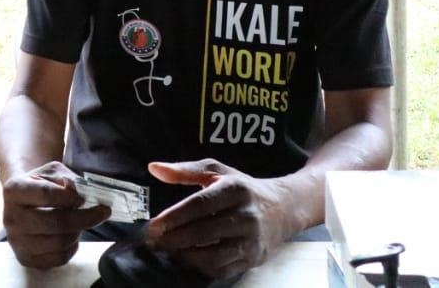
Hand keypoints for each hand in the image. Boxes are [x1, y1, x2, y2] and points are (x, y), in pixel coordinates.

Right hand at [1, 161, 111, 268]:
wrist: (23, 202)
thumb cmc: (40, 184)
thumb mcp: (52, 171)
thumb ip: (67, 179)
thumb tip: (81, 194)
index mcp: (14, 190)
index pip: (47, 195)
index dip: (71, 197)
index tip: (84, 197)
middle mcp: (11, 217)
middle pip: (55, 222)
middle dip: (85, 218)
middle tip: (102, 212)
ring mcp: (17, 241)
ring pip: (59, 242)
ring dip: (78, 231)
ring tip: (81, 221)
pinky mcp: (26, 258)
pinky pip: (59, 258)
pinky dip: (72, 247)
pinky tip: (71, 235)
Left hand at [143, 159, 297, 278]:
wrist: (285, 208)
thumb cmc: (244, 188)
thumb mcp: (218, 171)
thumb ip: (185, 170)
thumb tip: (154, 168)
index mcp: (235, 189)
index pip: (199, 205)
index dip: (174, 217)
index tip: (153, 226)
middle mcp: (246, 215)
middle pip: (203, 232)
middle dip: (173, 239)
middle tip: (153, 241)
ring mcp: (251, 240)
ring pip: (213, 255)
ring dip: (185, 256)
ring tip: (168, 250)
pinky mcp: (254, 258)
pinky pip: (223, 269)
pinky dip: (201, 267)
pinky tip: (187, 259)